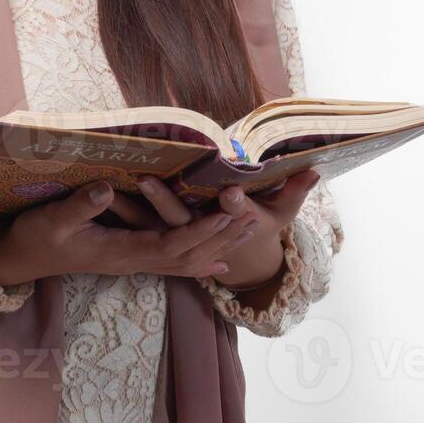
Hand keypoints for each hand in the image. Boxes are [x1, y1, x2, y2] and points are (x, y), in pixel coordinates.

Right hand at [0, 178, 262, 284]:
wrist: (22, 259)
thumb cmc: (36, 237)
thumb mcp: (52, 220)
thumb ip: (80, 206)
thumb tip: (108, 187)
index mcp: (121, 252)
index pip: (172, 244)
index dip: (202, 230)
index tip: (228, 213)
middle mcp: (133, 260)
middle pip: (189, 256)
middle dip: (222, 238)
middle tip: (254, 216)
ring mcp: (132, 261)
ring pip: (185, 261)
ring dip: (218, 245)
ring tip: (247, 228)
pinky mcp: (129, 257)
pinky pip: (172, 262)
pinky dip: (200, 260)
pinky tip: (219, 261)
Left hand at [121, 169, 322, 289]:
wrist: (250, 253)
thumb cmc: (267, 224)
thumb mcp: (283, 211)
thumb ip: (296, 191)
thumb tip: (315, 168)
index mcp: (232, 227)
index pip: (227, 218)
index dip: (226, 211)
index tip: (222, 194)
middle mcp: (204, 235)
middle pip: (183, 223)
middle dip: (164, 203)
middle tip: (146, 178)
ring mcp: (184, 237)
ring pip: (156, 226)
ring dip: (136, 208)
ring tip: (113, 185)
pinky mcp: (168, 235)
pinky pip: (144, 226)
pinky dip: (129, 213)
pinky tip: (108, 194)